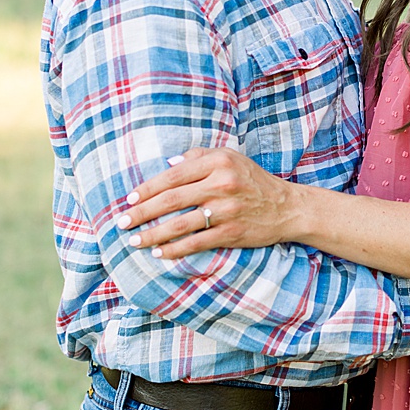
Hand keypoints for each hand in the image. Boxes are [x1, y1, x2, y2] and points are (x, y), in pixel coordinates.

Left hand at [113, 147, 298, 256]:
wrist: (288, 206)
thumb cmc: (251, 180)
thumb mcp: (229, 157)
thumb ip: (197, 157)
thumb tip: (166, 165)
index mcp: (216, 162)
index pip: (172, 176)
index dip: (147, 188)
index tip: (129, 199)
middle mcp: (221, 184)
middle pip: (171, 200)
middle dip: (142, 212)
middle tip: (122, 222)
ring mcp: (227, 210)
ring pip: (181, 224)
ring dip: (153, 234)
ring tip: (134, 240)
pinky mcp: (232, 232)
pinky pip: (197, 242)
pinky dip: (176, 249)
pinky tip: (160, 253)